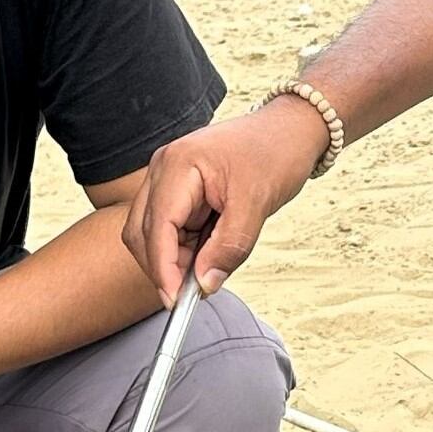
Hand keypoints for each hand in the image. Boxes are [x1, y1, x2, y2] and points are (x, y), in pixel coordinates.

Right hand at [123, 95, 330, 304]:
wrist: (290, 129)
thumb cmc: (276, 153)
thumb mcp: (257, 203)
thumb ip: (229, 247)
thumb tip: (204, 285)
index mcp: (178, 164)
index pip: (157, 227)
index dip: (163, 268)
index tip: (176, 302)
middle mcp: (163, 169)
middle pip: (143, 233)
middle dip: (166, 266)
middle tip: (199, 289)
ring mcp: (166, 178)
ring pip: (152, 234)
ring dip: (177, 257)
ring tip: (216, 258)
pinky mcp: (176, 189)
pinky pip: (169, 228)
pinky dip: (186, 247)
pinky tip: (212, 246)